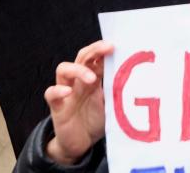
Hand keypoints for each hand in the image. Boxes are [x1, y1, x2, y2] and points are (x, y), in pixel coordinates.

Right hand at [44, 40, 113, 164]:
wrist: (81, 144)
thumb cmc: (96, 120)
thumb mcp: (111, 104)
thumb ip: (118, 91)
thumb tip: (138, 81)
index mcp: (93, 77)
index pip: (96, 56)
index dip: (105, 49)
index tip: (118, 45)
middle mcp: (78, 81)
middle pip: (82, 57)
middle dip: (94, 50)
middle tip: (108, 48)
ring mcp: (66, 92)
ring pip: (63, 69)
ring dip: (78, 69)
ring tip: (92, 78)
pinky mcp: (57, 107)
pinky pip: (51, 93)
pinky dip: (58, 90)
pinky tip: (67, 92)